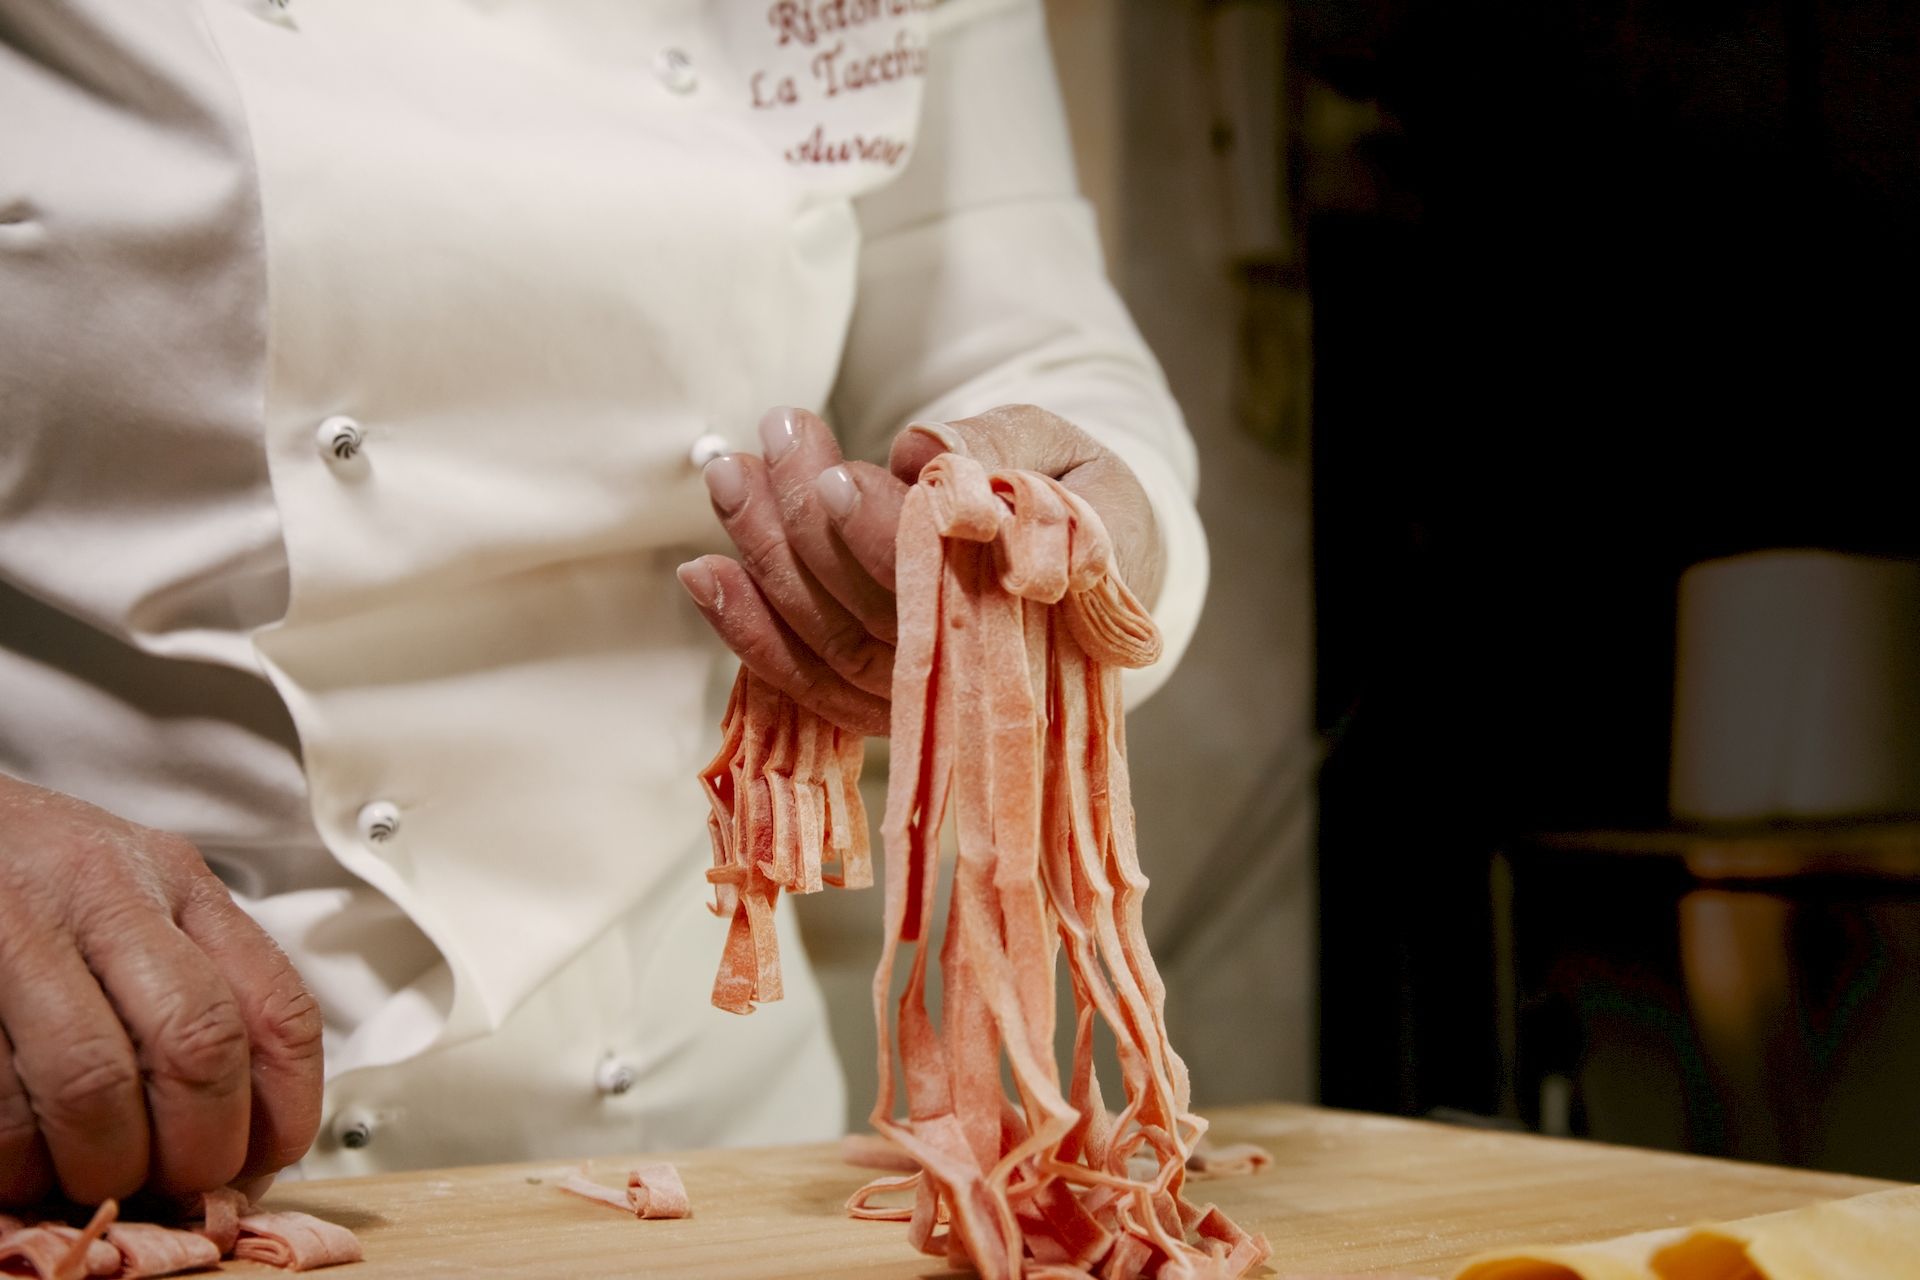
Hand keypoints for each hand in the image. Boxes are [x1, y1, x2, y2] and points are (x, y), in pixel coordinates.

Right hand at [0, 774, 323, 1205]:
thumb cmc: (30, 875)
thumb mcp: (133, 895)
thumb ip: (191, 981)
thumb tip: (242, 1133)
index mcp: (177, 881)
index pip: (275, 1003)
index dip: (283, 1108)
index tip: (258, 1163)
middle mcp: (107, 893)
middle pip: (198, 1046)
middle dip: (194, 1148)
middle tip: (169, 1187)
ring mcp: (20, 928)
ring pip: (93, 1081)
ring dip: (98, 1163)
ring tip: (86, 1181)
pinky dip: (15, 1154)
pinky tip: (19, 1162)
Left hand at [677, 404, 1161, 735]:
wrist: (1098, 572)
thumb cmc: (1080, 500)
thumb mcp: (1064, 449)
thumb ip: (1001, 444)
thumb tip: (917, 450)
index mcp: (1054, 609)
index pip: (951, 583)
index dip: (881, 533)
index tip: (834, 473)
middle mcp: (989, 674)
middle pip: (874, 614)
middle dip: (805, 522)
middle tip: (774, 433)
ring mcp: (932, 703)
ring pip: (831, 643)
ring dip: (764, 559)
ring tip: (730, 472)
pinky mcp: (886, 707)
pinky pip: (809, 682)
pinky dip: (748, 632)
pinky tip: (704, 573)